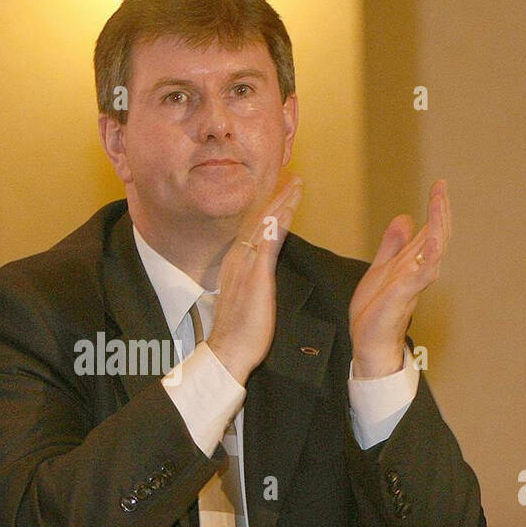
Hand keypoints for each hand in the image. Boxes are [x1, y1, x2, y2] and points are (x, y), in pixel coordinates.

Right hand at [206, 176, 303, 385]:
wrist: (229, 350)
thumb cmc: (241, 332)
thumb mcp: (247, 300)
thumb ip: (253, 284)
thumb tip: (260, 279)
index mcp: (236, 263)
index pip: (254, 229)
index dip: (267, 208)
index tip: (281, 193)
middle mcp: (238, 258)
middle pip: (258, 219)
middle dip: (276, 196)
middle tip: (292, 176)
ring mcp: (245, 265)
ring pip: (264, 224)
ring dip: (281, 202)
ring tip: (296, 183)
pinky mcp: (256, 276)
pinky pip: (268, 242)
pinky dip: (278, 223)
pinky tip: (288, 209)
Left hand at [349, 179, 450, 377]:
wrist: (369, 342)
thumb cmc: (376, 311)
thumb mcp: (381, 268)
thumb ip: (393, 245)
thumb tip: (406, 217)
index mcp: (412, 263)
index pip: (430, 230)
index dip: (436, 208)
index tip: (439, 185)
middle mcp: (418, 270)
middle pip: (437, 235)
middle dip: (440, 210)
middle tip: (441, 187)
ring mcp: (414, 282)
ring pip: (434, 249)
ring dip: (438, 225)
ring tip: (439, 203)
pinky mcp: (405, 294)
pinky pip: (423, 274)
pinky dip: (430, 257)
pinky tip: (432, 241)